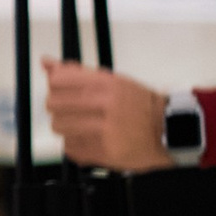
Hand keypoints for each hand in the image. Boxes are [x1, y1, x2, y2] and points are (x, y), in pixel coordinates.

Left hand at [42, 60, 171, 172]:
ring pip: (58, 126)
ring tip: (85, 126)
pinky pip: (70, 148)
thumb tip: (46, 62)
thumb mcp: (113, 81)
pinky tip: (91, 139)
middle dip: (59, 107)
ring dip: (66, 127)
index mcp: (108, 84)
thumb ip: (77, 73)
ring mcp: (105, 130)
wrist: (169, 132)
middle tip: (75, 110)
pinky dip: (75, 145)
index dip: (56, 86)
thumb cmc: (140, 105)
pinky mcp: (104, 152)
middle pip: (53, 103)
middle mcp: (106, 105)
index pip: (58, 80)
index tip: (63, 90)